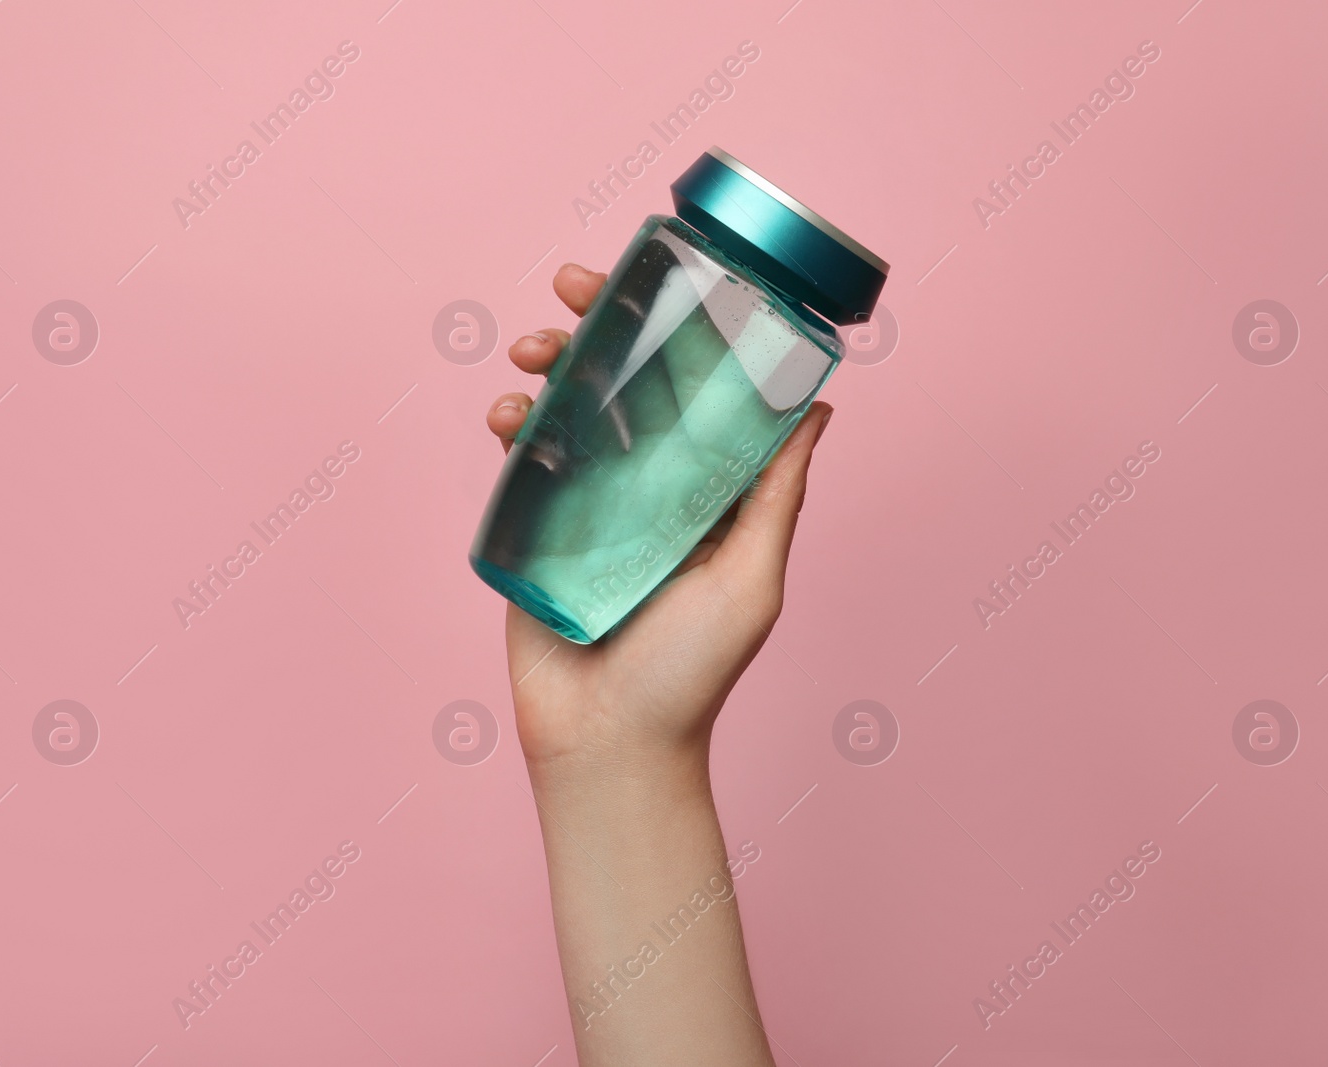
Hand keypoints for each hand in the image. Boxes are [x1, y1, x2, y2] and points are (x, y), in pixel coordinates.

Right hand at [485, 263, 833, 781]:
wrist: (608, 745)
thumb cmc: (692, 674)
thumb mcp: (752, 579)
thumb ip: (776, 494)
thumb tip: (821, 407)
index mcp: (708, 489)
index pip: (697, 390)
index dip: (679, 331)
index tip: (660, 278)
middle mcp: (651, 486)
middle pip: (625, 383)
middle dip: (599, 326)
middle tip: (572, 286)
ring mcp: (591, 504)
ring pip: (569, 409)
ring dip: (549, 364)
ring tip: (531, 350)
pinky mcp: (537, 528)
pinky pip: (523, 459)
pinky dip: (511, 423)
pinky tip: (507, 412)